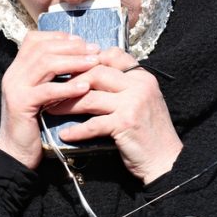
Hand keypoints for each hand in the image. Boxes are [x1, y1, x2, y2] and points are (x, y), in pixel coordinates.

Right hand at [0, 31, 100, 168]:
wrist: (16, 152)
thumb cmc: (34, 124)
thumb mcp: (40, 94)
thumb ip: (49, 77)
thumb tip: (76, 57)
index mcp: (17, 69)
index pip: (34, 40)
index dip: (58, 37)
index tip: (81, 41)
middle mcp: (13, 74)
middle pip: (42, 49)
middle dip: (71, 47)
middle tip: (94, 49)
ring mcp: (15, 88)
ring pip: (45, 65)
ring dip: (73, 62)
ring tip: (94, 63)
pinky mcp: (21, 104)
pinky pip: (47, 90)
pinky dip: (67, 87)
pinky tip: (84, 87)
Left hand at [53, 47, 182, 183]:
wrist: (166, 161)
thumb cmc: (148, 131)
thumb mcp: (140, 101)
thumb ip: (121, 86)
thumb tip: (88, 75)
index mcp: (143, 76)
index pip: (112, 55)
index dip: (87, 61)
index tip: (69, 70)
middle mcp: (139, 85)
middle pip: (96, 72)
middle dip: (70, 81)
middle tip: (51, 88)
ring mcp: (133, 103)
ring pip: (90, 97)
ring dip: (67, 104)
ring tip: (51, 108)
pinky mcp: (126, 124)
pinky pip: (93, 124)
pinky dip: (76, 130)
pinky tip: (64, 135)